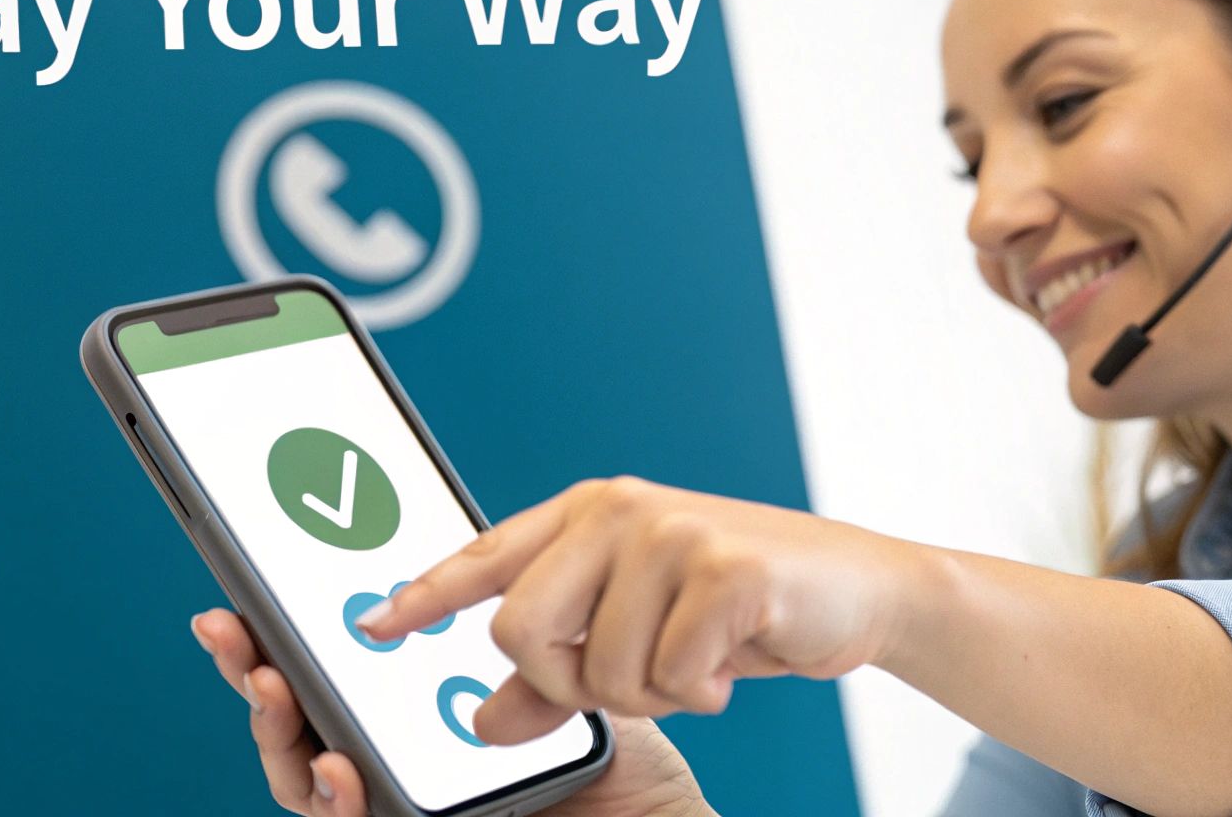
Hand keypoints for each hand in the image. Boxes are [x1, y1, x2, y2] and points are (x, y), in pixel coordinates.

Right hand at [190, 608, 712, 816]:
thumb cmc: (620, 756)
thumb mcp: (556, 670)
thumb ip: (497, 632)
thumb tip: (426, 577)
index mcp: (420, 705)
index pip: (333, 664)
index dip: (280, 632)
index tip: (246, 592)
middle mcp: (397, 756)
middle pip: (298, 714)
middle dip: (249, 669)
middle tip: (229, 626)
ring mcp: (401, 803)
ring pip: (305, 773)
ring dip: (276, 730)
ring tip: (272, 686)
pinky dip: (330, 796)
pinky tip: (340, 764)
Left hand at [357, 477, 920, 742]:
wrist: (860, 587)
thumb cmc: (739, 606)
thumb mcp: (639, 633)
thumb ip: (557, 674)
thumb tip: (484, 720)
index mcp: (591, 512)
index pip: (484, 555)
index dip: (424, 596)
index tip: (371, 627)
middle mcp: (622, 511)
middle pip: (521, 630)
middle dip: (568, 682)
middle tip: (628, 678)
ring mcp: (675, 534)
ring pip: (599, 668)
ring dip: (651, 693)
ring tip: (695, 661)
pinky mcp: (727, 570)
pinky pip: (671, 674)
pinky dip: (700, 691)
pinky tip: (730, 663)